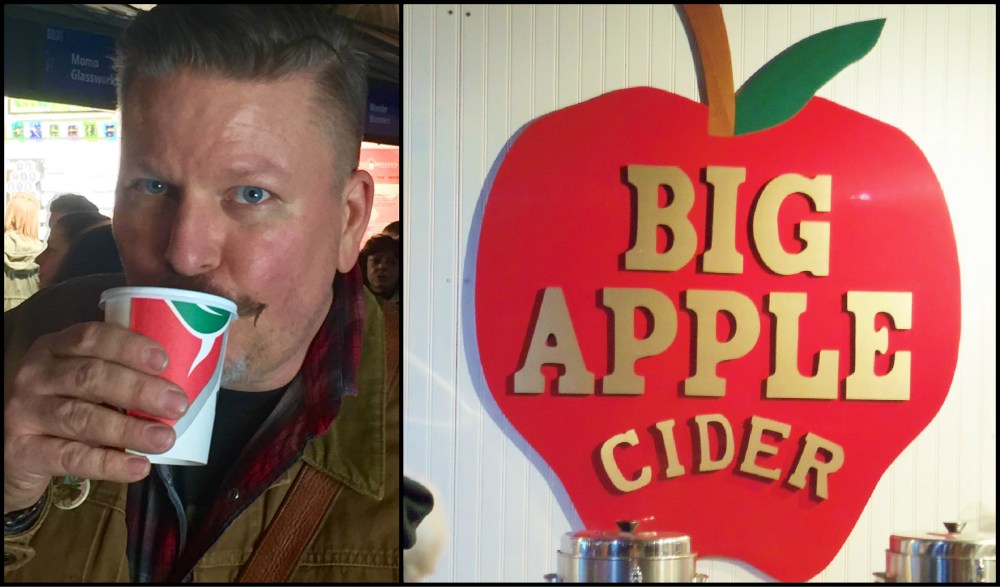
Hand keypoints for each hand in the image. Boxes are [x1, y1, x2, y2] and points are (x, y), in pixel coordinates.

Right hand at [4, 322, 188, 513]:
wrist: (13, 449)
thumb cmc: (65, 404)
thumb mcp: (82, 381)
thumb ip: (119, 374)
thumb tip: (185, 381)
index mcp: (56, 348)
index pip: (91, 337)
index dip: (129, 347)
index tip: (165, 361)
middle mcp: (36, 375)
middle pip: (90, 377)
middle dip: (139, 390)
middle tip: (178, 404)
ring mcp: (24, 412)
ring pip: (81, 418)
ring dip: (129, 428)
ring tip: (165, 439)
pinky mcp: (21, 450)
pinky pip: (70, 457)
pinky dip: (108, 463)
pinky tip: (138, 467)